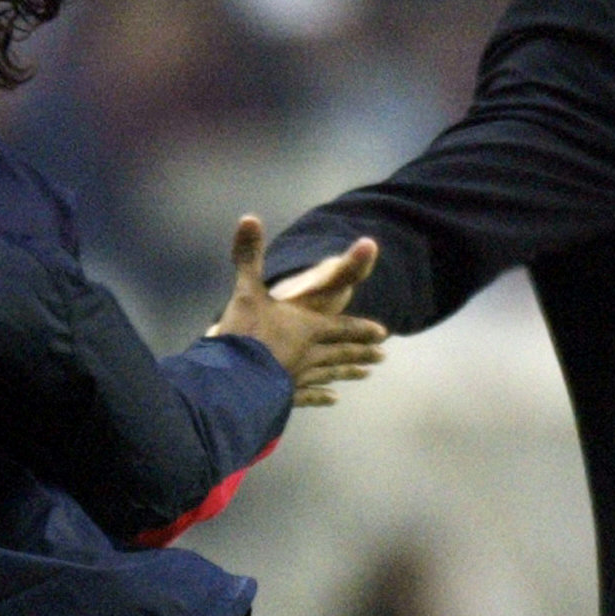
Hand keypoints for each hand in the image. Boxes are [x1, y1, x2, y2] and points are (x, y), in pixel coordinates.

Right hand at [211, 217, 386, 405]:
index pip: (342, 327)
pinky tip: (332, 398)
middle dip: (361, 352)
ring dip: (347, 373)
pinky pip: (309, 395)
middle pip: (341, 352)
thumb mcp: (247, 289)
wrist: (231, 378)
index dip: (361, 329)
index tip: (383, 333)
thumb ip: (249, 256)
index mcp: (307, 328)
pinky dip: (321, 396)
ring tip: (364, 375)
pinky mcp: (284, 397)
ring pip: (329, 374)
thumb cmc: (244, 332)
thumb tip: (248, 217)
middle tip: (382, 356)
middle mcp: (309, 354)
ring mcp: (298, 378)